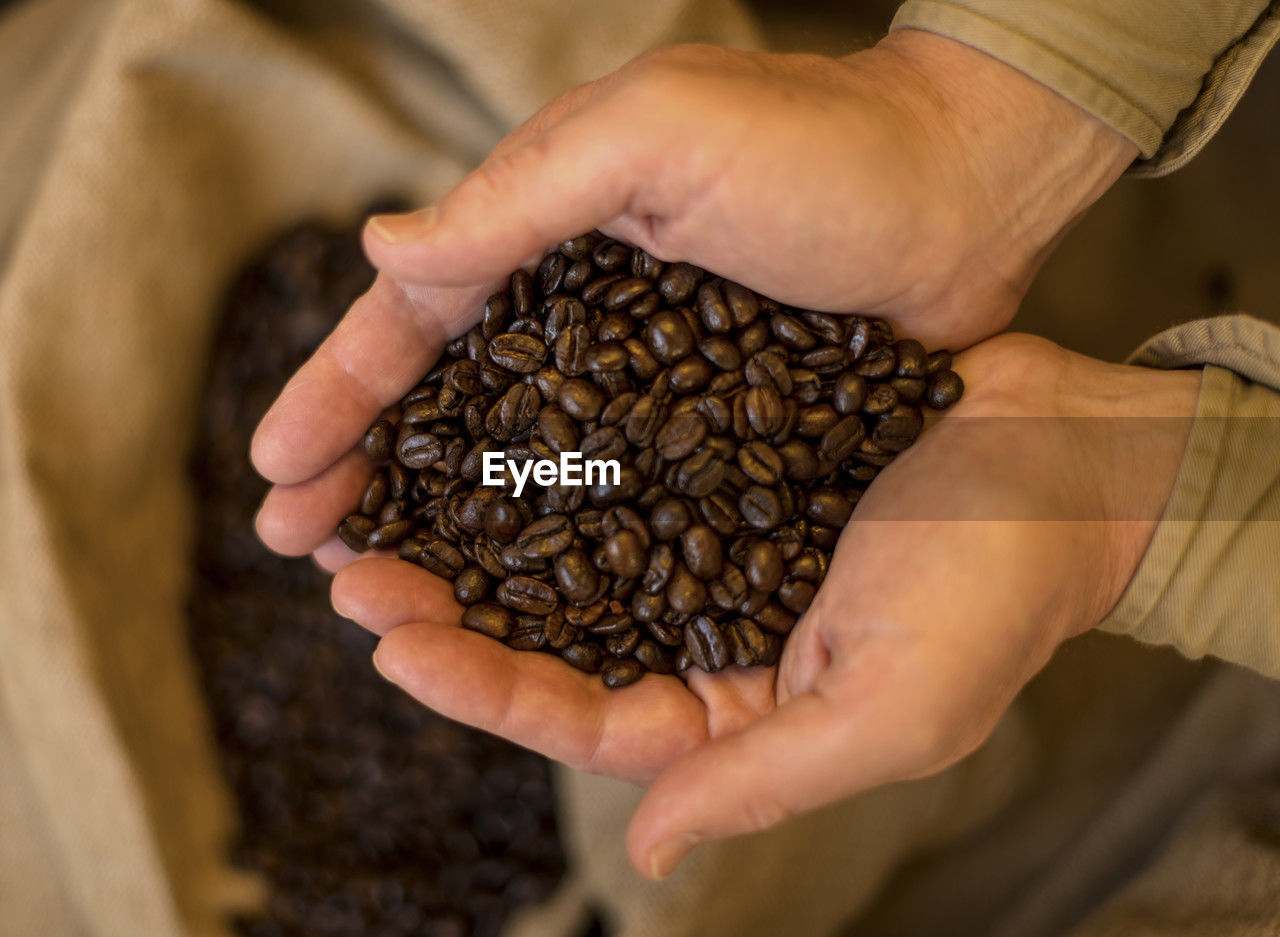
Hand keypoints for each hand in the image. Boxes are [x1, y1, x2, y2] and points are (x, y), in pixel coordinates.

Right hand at [249, 31, 1137, 552]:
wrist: (972, 197)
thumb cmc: (825, 151)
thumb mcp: (659, 138)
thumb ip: (522, 195)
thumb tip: (382, 254)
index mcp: (550, 228)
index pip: (417, 320)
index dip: (341, 393)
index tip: (278, 470)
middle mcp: (582, 309)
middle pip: (450, 404)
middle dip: (370, 471)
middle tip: (307, 549)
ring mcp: (643, 375)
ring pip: (519, 460)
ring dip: (446, 520)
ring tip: (381, 586)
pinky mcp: (705, 427)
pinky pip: (607, 491)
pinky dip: (551, 537)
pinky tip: (514, 591)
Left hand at [324, 333, 1198, 878]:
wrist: (1068, 459)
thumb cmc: (998, 594)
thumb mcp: (890, 711)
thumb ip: (762, 781)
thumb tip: (647, 855)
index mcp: (737, 710)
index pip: (584, 716)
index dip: (483, 687)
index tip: (393, 640)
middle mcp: (706, 630)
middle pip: (552, 633)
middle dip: (446, 607)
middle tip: (347, 563)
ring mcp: (706, 542)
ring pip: (564, 547)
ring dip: (472, 526)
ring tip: (376, 492)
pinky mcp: (717, 462)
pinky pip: (612, 460)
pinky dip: (544, 450)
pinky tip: (476, 419)